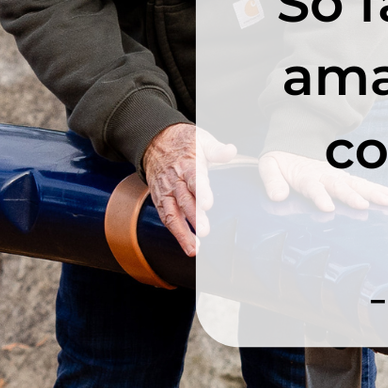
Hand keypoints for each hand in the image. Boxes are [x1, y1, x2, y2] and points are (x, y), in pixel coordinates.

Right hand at [140, 123, 239, 257]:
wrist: (155, 141)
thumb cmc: (184, 143)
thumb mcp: (202, 139)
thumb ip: (217, 149)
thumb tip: (231, 150)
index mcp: (188, 163)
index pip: (194, 178)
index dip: (201, 191)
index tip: (208, 204)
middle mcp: (175, 179)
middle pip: (184, 199)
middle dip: (193, 216)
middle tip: (204, 231)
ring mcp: (166, 191)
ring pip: (172, 213)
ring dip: (182, 232)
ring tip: (194, 248)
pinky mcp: (160, 199)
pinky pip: (166, 217)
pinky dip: (176, 232)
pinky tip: (187, 246)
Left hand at [257, 150, 387, 212]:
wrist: (292, 144)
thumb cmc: (280, 161)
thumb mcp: (269, 166)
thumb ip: (271, 180)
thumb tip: (277, 196)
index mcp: (305, 175)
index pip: (313, 187)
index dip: (319, 196)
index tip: (327, 207)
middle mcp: (325, 175)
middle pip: (339, 186)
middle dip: (351, 196)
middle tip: (363, 205)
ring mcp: (337, 176)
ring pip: (356, 184)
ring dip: (372, 192)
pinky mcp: (345, 179)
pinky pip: (363, 184)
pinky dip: (379, 190)